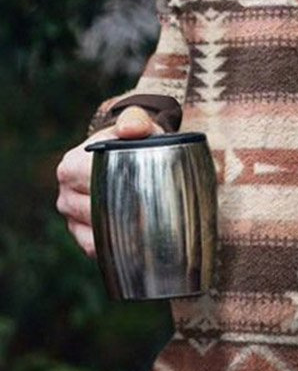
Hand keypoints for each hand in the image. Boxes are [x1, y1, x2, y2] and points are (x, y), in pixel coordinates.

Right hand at [55, 106, 162, 256]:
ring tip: (152, 231)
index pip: (95, 184)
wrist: (126, 158)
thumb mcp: (137, 126)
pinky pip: (95, 248)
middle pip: (97, 212)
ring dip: (122, 234)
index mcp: (71, 166)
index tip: (152, 194)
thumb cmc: (133, 141)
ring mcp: (71, 217)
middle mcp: (66, 194)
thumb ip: (136, 121)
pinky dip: (115, 249)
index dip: (124, 190)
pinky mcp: (79, 235)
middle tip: (158, 217)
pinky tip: (138, 245)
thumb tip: (132, 129)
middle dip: (127, 215)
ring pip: (96, 233)